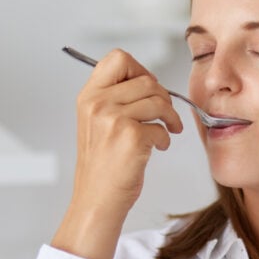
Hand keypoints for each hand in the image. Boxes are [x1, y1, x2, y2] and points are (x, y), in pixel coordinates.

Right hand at [52, 49, 182, 258]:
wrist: (97, 200)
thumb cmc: (102, 166)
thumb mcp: (97, 123)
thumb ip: (114, 98)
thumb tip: (148, 82)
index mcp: (88, 96)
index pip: (118, 58)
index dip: (140, 69)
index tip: (148, 87)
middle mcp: (97, 104)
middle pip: (146, 80)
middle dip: (163, 97)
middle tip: (165, 114)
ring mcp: (113, 119)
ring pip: (158, 101)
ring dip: (169, 117)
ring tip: (166, 131)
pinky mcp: (131, 137)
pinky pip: (161, 127)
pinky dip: (165, 138)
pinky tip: (157, 147)